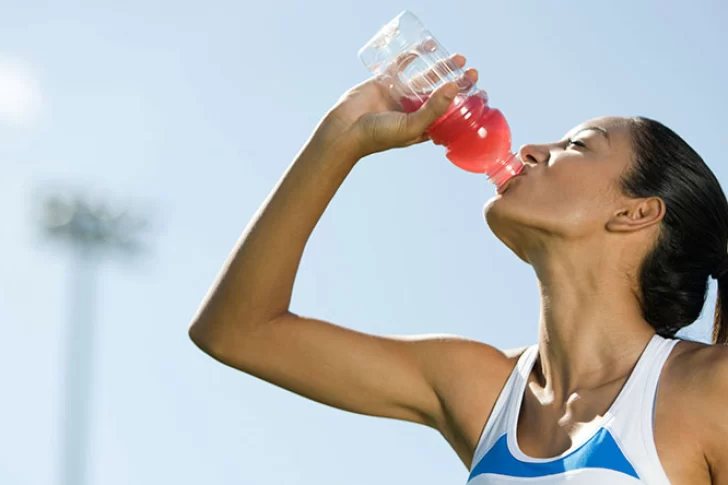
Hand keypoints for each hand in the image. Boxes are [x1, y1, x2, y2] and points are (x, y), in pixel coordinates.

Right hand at [314, 55, 478, 159]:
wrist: (345, 130)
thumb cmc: (378, 136)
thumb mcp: (412, 126)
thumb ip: (434, 108)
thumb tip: (453, 86)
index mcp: (422, 127)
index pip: (450, 115)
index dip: (466, 106)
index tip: (482, 95)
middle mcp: (413, 111)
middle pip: (441, 94)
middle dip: (458, 83)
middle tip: (472, 73)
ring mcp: (400, 95)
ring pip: (425, 78)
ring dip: (442, 68)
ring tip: (459, 59)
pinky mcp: (386, 82)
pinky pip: (403, 65)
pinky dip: (415, 55)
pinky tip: (428, 47)